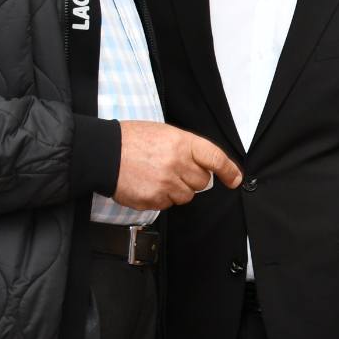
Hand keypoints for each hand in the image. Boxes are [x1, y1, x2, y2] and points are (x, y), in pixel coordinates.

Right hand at [112, 121, 241, 210]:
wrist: (103, 153)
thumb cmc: (131, 140)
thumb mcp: (164, 133)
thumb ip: (186, 148)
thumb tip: (204, 165)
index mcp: (182, 143)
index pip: (216, 158)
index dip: (229, 170)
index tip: (235, 179)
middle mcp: (177, 163)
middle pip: (202, 182)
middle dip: (193, 179)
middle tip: (174, 170)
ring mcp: (166, 183)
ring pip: (186, 196)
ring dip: (177, 190)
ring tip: (157, 176)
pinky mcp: (154, 199)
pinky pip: (168, 205)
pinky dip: (161, 198)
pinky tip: (147, 184)